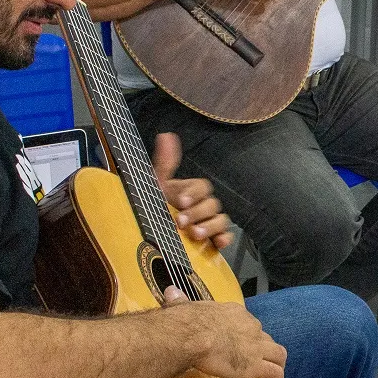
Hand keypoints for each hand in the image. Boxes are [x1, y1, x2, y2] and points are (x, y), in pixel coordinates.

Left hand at [152, 133, 232, 249]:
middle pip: (212, 203)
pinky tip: (218, 243)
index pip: (202, 187)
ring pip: (221, 219)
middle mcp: (202, 206)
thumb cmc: (155, 207)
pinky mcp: (212, 240)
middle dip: (197, 212)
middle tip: (181, 221)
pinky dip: (225, 238)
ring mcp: (209, 223)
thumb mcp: (156, 185)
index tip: (181, 202)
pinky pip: (226, 236)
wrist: (150, 236)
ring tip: (194, 234)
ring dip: (210, 226)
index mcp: (191, 191)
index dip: (193, 193)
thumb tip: (165, 134)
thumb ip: (164, 163)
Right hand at [163, 287, 286, 377]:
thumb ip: (181, 302)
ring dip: (276, 367)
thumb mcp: (184, 307)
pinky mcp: (256, 365)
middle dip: (261, 353)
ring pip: (278, 356)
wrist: (191, 335)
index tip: (238, 349)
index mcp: (235, 312)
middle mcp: (251, 326)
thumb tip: (171, 291)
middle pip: (266, 340)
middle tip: (249, 368)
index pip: (249, 324)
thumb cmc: (185, 322)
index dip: (246, 337)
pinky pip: (275, 375)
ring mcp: (255, 346)